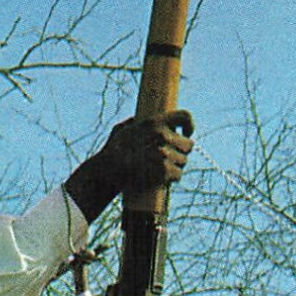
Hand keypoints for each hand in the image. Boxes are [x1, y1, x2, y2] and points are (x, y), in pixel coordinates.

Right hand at [65, 110, 194, 222]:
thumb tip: (148, 120)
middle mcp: (162, 135)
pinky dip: (172, 178)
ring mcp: (164, 153)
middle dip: (181, 152)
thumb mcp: (123, 128)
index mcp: (154, 122)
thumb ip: (139, 122)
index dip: (189, 125)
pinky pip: (178, 174)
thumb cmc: (112, 150)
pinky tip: (162, 179)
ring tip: (162, 168)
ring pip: (184, 161)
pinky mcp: (164, 171)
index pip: (184, 117)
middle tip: (170, 157)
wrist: (106, 171)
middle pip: (188, 144)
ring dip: (176, 166)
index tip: (187, 133)